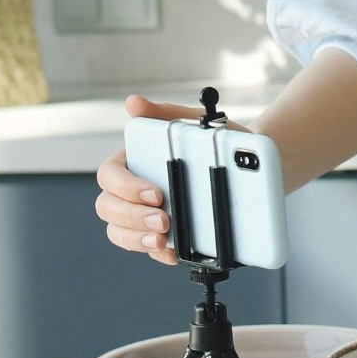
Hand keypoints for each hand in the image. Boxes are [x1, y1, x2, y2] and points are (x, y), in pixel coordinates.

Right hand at [95, 94, 251, 264]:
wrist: (248, 169)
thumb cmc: (215, 143)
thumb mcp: (194, 124)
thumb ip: (165, 114)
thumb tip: (133, 104)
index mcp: (132, 161)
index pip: (110, 175)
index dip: (126, 187)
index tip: (156, 193)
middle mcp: (130, 190)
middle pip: (108, 207)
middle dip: (132, 217)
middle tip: (163, 220)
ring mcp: (141, 215)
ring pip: (118, 232)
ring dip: (136, 239)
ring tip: (163, 239)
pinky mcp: (159, 235)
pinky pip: (146, 249)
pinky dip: (156, 253)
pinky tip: (172, 253)